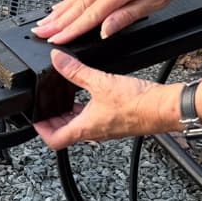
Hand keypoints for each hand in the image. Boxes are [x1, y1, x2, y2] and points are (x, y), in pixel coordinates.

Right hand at [32, 0, 201, 44]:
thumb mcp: (157, 1)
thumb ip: (127, 16)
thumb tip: (104, 30)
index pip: (90, 16)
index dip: (70, 30)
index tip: (55, 40)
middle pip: (77, 4)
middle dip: (56, 21)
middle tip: (39, 32)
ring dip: (59, 9)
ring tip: (45, 22)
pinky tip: (64, 3)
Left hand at [34, 50, 180, 149]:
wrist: (165, 108)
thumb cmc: (138, 104)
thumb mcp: (100, 82)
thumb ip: (76, 71)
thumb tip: (57, 60)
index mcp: (85, 128)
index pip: (54, 140)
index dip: (41, 131)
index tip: (35, 119)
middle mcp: (94, 132)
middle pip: (64, 134)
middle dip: (53, 121)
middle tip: (46, 107)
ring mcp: (105, 129)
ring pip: (79, 127)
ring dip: (68, 115)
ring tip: (63, 100)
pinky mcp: (116, 122)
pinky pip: (94, 120)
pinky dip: (85, 111)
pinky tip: (88, 97)